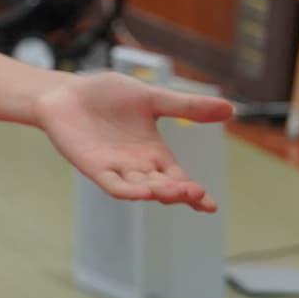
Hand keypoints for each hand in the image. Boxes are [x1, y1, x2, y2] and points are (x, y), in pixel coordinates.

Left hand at [32, 72, 229, 209]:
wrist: (67, 92)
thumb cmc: (106, 95)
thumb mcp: (153, 98)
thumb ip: (187, 107)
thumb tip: (231, 109)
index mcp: (155, 153)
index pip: (180, 179)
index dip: (195, 194)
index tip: (211, 206)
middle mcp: (138, 166)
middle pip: (164, 188)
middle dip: (180, 193)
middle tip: (196, 193)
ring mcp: (116, 168)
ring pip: (142, 189)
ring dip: (158, 193)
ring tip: (175, 192)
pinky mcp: (94, 167)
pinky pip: (113, 185)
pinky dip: (127, 190)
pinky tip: (141, 192)